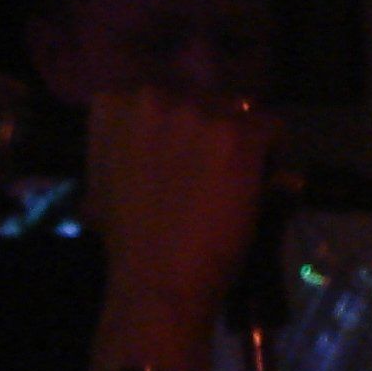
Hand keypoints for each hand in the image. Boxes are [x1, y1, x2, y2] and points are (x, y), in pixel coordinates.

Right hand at [83, 89, 275, 370]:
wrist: (158, 277)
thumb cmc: (126, 240)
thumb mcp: (101, 182)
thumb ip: (122, 148)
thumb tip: (141, 145)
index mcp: (115, 104)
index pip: (160, 93)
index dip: (177, 124)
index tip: (183, 151)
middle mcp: (154, 96)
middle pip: (200, 97)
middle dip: (208, 127)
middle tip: (212, 167)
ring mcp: (198, 113)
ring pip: (238, 111)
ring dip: (240, 139)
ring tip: (237, 177)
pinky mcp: (238, 135)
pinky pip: (270, 128)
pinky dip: (270, 152)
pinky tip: (259, 180)